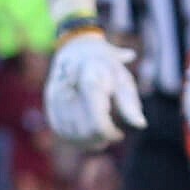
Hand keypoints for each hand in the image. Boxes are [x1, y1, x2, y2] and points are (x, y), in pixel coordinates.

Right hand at [44, 30, 145, 148]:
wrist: (78, 49)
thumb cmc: (108, 67)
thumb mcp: (124, 80)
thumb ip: (130, 104)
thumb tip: (141, 125)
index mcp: (92, 82)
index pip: (98, 122)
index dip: (110, 134)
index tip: (119, 134)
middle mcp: (70, 88)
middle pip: (84, 130)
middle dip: (100, 138)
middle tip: (111, 135)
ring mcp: (56, 94)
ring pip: (70, 133)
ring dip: (87, 140)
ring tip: (101, 135)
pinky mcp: (49, 101)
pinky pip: (59, 129)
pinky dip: (73, 137)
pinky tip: (86, 134)